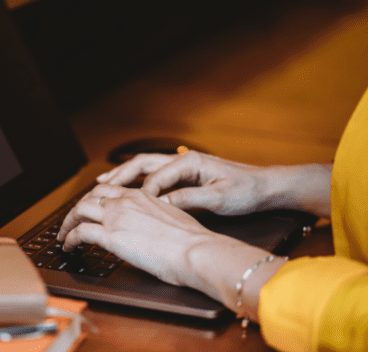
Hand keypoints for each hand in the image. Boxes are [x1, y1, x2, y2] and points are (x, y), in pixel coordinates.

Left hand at [57, 184, 217, 287]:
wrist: (196, 250)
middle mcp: (125, 201)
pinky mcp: (110, 236)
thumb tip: (148, 228)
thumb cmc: (192, 241)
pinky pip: (79, 233)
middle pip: (89, 197)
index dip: (93, 198)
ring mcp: (116, 217)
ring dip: (67, 223)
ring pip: (79, 210)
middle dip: (76, 209)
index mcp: (141, 195)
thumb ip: (153, 217)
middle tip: (70, 221)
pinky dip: (69, 239)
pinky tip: (68, 247)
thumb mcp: (171, 218)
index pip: (108, 190)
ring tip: (63, 235)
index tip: (87, 206)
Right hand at [97, 151, 331, 216]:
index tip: (125, 208)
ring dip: (124, 176)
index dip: (139, 193)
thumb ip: (189, 198)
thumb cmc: (248, 190)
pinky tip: (129, 191)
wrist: (268, 187)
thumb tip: (163, 204)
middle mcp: (183, 160)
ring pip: (145, 168)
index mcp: (189, 161)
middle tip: (98, 187)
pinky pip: (154, 176)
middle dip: (119, 175)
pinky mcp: (186, 176)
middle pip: (142, 164)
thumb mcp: (220, 197)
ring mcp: (183, 166)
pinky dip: (138, 182)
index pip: (155, 177)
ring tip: (103, 184)